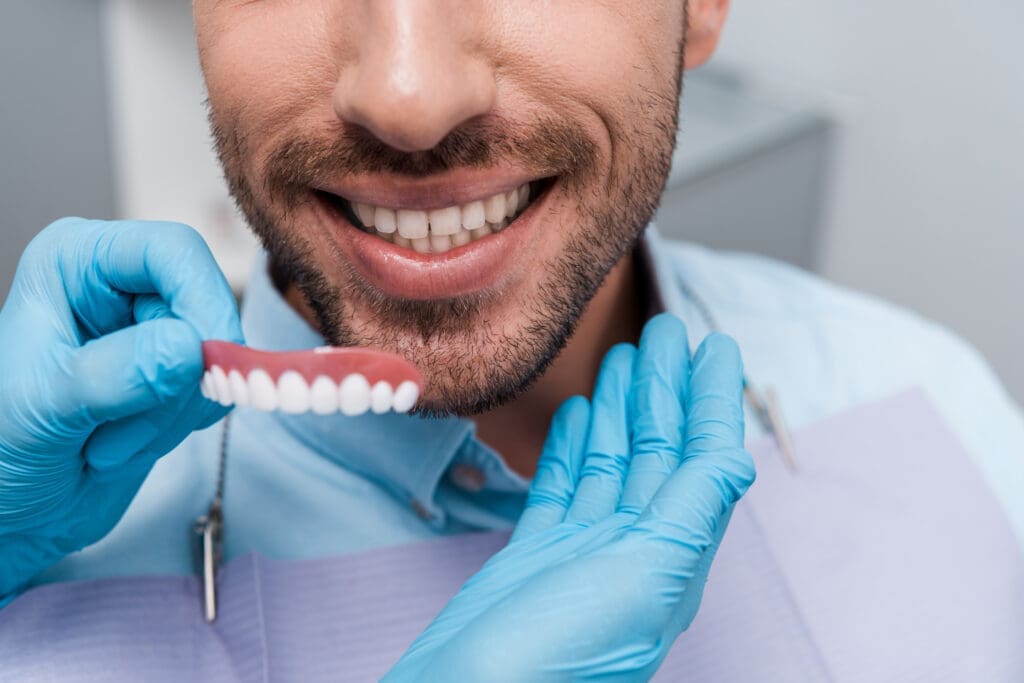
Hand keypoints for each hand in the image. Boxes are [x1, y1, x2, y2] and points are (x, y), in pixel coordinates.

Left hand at [0, 218, 241, 599]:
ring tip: (108, 443)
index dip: (201, 300)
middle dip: (177, 381)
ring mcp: (150, 330)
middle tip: (123, 431)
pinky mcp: (174, 372)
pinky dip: (184, 425)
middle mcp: (119, 285)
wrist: (10, 507)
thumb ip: (115, 374)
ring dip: (173, 414)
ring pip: (215, 356)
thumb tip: (190, 346)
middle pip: (202, 308)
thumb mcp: (43, 407)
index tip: (205, 363)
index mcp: (75, 263)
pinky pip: (216, 388)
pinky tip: (131, 442)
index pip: (172, 252)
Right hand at [385, 315, 755, 681]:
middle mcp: (633, 553)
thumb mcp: (645, 576)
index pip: (702, 460)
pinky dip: (575, 448)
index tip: (712, 344)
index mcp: (671, 558)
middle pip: (657, 453)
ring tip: (623, 358)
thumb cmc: (559, 651)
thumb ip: (691, 512)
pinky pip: (565, 488)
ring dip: (621, 409)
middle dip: (663, 389)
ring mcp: (583, 554)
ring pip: (612, 464)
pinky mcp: (537, 557)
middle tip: (662, 330)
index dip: (711, 400)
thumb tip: (735, 454)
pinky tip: (580, 416)